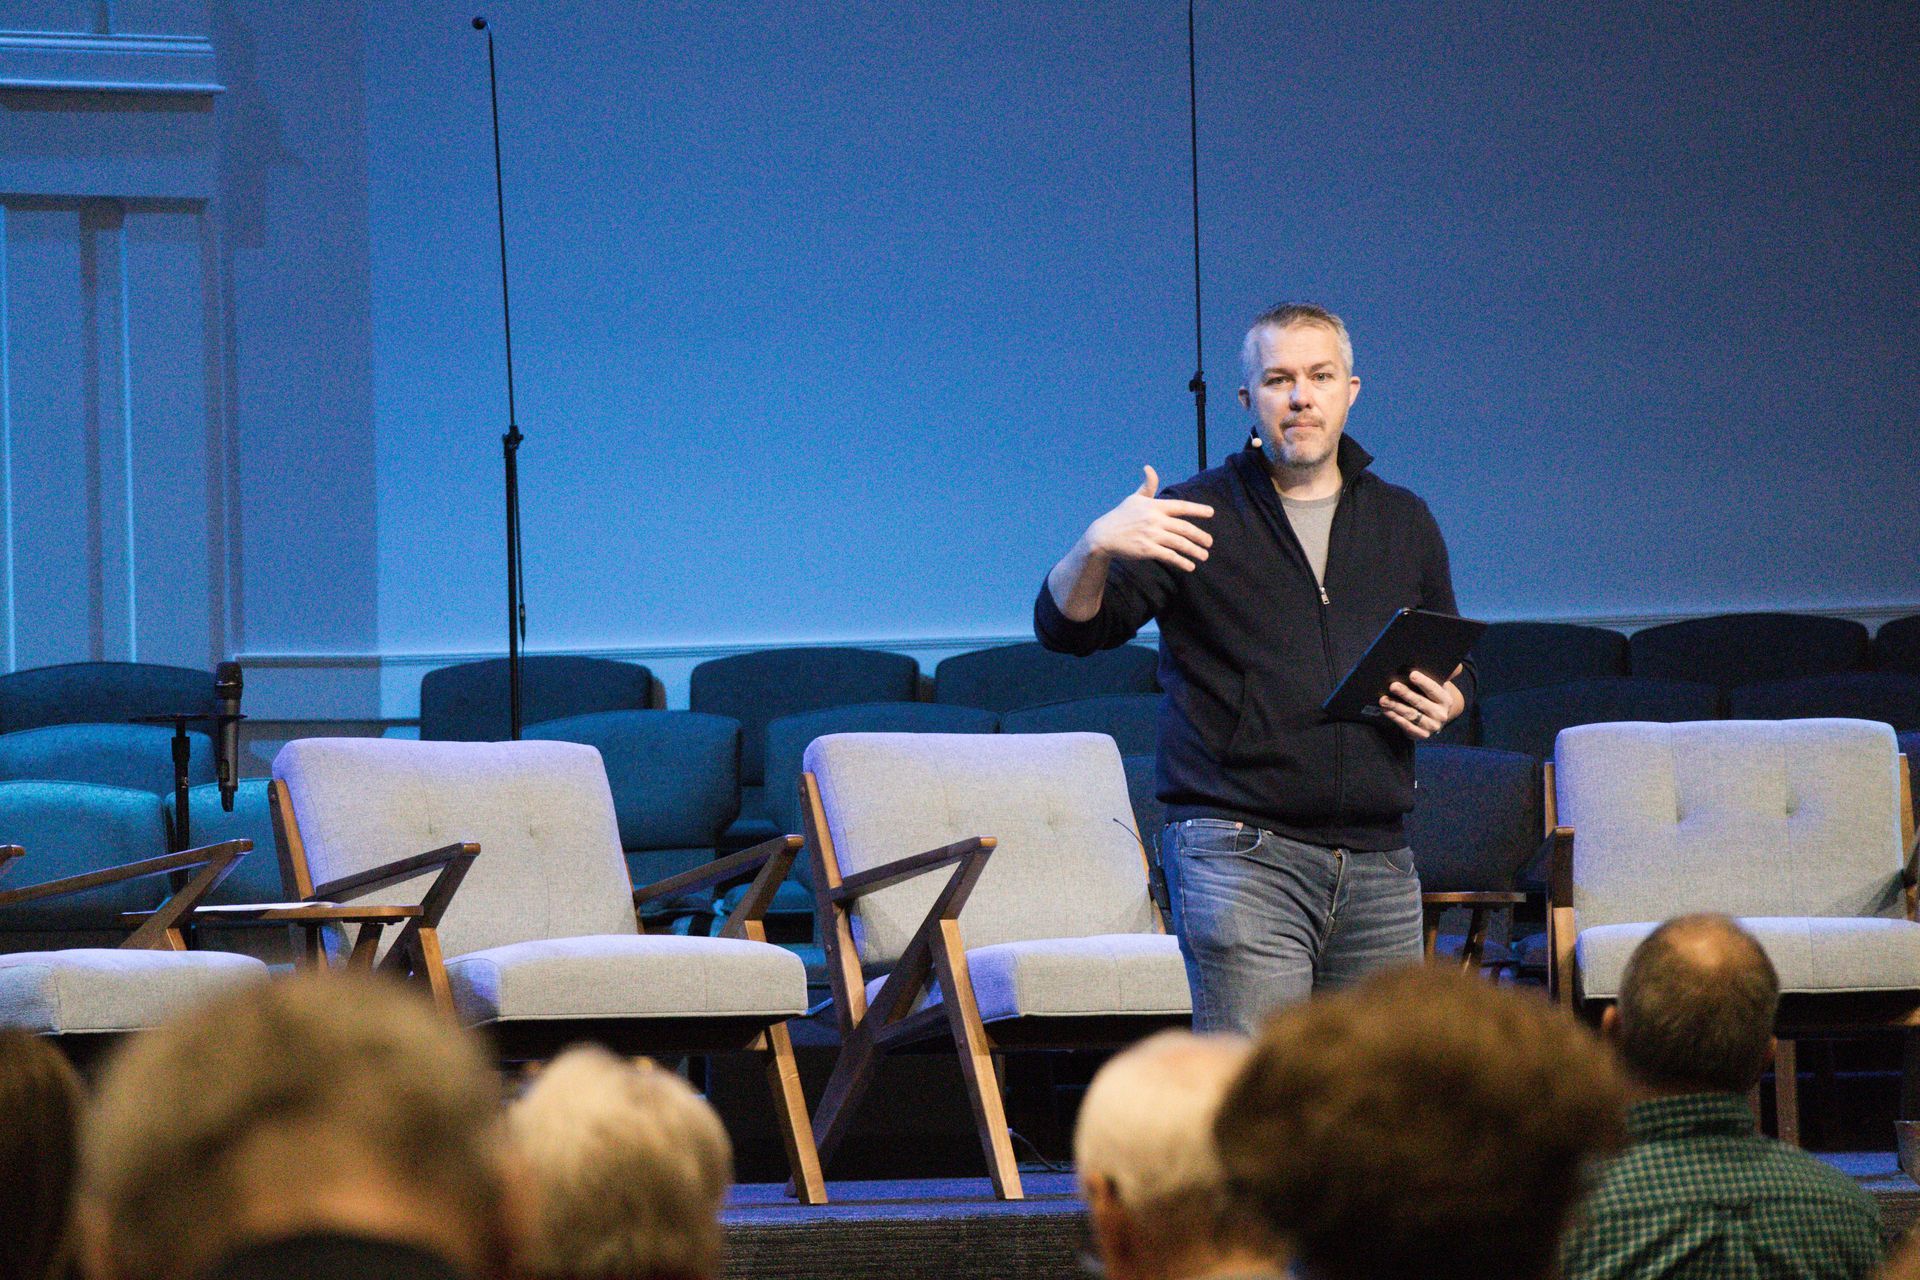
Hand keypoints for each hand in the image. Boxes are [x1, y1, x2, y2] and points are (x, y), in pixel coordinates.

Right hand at [1084, 466, 1215, 571]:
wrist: (1103, 535)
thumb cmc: (1121, 516)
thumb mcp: (1134, 499)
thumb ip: (1148, 486)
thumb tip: (1149, 468)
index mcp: (1154, 506)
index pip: (1181, 506)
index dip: (1197, 509)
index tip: (1211, 513)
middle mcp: (1155, 520)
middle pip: (1184, 528)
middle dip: (1200, 536)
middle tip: (1210, 542)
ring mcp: (1151, 535)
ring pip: (1179, 543)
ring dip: (1194, 551)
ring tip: (1204, 556)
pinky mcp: (1146, 550)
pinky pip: (1169, 556)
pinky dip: (1181, 561)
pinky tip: (1190, 566)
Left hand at [1380, 664, 1464, 740]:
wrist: (1433, 719)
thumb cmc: (1430, 697)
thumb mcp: (1438, 686)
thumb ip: (1444, 675)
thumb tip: (1455, 665)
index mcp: (1445, 699)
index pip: (1434, 689)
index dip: (1423, 682)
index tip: (1412, 674)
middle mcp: (1441, 714)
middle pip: (1420, 702)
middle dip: (1405, 693)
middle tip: (1392, 686)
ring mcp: (1432, 726)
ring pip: (1411, 714)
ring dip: (1396, 706)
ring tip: (1383, 699)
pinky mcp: (1422, 735)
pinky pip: (1406, 726)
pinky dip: (1395, 718)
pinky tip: (1386, 710)